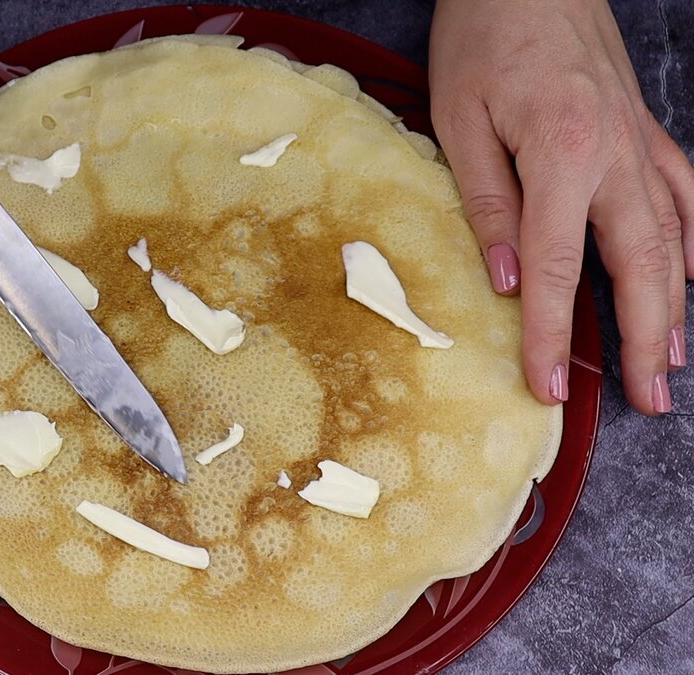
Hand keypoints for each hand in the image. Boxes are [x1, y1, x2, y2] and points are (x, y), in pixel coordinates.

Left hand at [430, 0, 693, 414]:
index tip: (549, 388)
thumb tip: (510, 280)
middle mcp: (616, 154)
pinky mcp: (644, 129)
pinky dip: (692, 242)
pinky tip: (691, 274)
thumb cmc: (483, 36)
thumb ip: (485, 203)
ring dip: (677, 305)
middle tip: (649, 400)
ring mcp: (640, 142)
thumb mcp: (458, 120)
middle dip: (646, 340)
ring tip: (673, 361)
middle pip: (641, 266)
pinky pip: (684, 195)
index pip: (560, 269)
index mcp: (562, 154)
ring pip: (673, 238)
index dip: (555, 336)